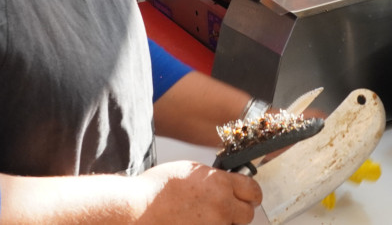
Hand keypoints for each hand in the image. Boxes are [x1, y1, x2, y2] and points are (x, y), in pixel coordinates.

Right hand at [132, 160, 262, 223]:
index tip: (248, 195)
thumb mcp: (190, 171)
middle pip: (248, 213)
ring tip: (205, 218)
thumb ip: (214, 178)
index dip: (251, 193)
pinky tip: (196, 223)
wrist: (138, 210)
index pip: (252, 190)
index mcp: (220, 184)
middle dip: (239, 210)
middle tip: (227, 208)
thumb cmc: (157, 190)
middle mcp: (222, 206)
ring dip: (225, 222)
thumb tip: (226, 183)